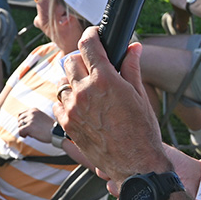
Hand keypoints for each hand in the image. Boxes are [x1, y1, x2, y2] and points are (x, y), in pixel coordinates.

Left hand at [15, 108, 53, 142]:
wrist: (56, 133)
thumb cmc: (49, 127)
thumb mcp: (41, 117)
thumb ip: (32, 117)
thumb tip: (21, 122)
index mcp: (34, 110)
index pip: (21, 114)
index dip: (23, 122)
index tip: (28, 126)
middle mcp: (31, 113)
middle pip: (19, 120)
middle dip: (23, 126)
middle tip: (30, 131)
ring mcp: (30, 120)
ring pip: (19, 125)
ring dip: (23, 130)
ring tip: (31, 133)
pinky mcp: (29, 127)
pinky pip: (20, 131)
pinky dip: (22, 135)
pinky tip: (27, 136)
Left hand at [56, 30, 168, 190]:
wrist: (135, 165)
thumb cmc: (142, 132)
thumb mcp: (140, 95)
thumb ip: (132, 67)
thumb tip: (133, 47)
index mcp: (105, 80)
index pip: (88, 45)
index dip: (91, 35)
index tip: (94, 34)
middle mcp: (84, 91)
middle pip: (70, 61)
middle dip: (81, 59)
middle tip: (93, 66)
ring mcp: (72, 108)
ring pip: (62, 82)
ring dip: (73, 81)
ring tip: (88, 89)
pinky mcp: (66, 123)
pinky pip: (58, 102)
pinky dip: (67, 100)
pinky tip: (81, 105)